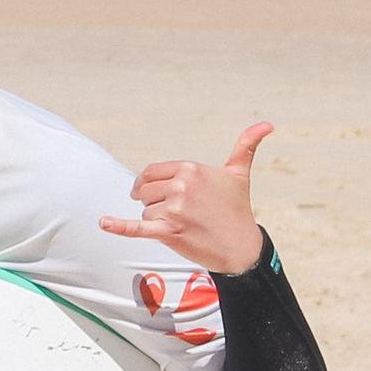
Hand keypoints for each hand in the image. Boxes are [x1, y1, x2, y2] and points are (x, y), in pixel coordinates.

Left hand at [102, 122, 271, 275]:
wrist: (242, 247)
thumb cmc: (237, 208)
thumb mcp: (239, 173)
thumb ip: (246, 146)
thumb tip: (267, 124)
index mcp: (190, 169)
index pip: (151, 173)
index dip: (149, 184)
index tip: (154, 192)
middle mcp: (181, 187)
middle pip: (144, 192)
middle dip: (155, 203)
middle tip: (179, 213)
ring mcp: (174, 210)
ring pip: (145, 212)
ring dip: (157, 220)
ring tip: (183, 225)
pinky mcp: (169, 232)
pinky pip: (137, 227)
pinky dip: (119, 226)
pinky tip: (104, 222)